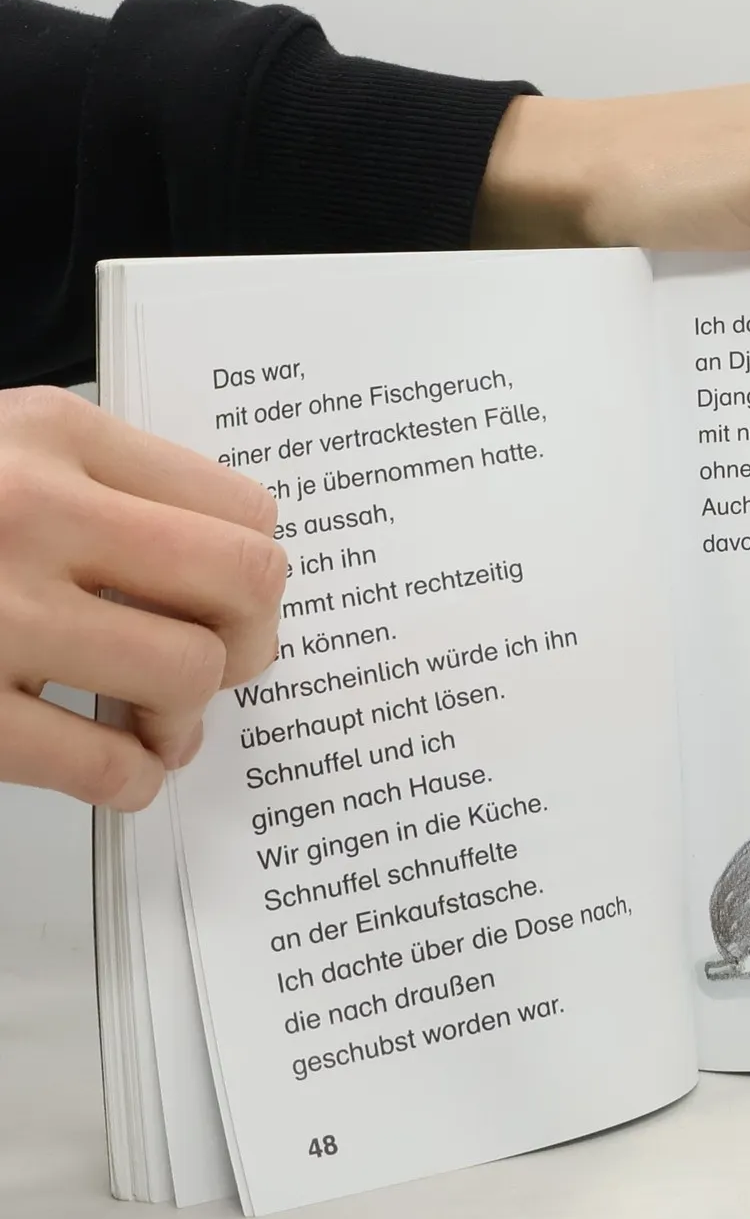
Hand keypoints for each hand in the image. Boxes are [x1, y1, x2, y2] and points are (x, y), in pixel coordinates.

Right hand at [0, 388, 286, 809]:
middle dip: (250, 638)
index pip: (240, 506)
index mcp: (53, 437)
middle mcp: (32, 512)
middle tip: (222, 663)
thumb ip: (102, 486)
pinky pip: (104, 763)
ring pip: (187, 673)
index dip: (254, 569)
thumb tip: (227, 568)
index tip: (233, 600)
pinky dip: (132, 781)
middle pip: (241, 582)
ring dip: (186, 714)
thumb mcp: (1, 450)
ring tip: (155, 720)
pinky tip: (117, 770)